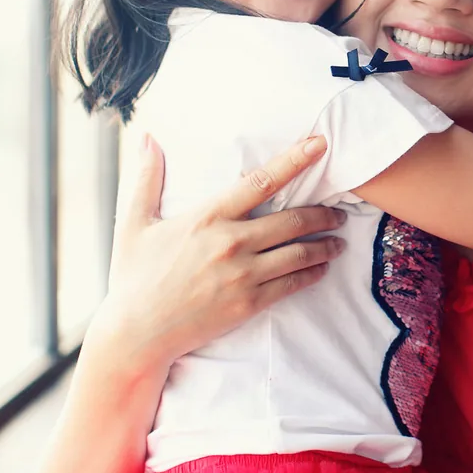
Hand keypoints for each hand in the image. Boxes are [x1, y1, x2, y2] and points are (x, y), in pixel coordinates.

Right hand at [91, 134, 345, 370]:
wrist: (136, 334)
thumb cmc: (134, 277)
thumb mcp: (133, 223)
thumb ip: (147, 178)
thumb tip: (147, 138)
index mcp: (207, 217)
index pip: (261, 181)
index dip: (294, 160)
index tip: (319, 145)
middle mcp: (231, 243)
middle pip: (293, 220)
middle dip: (323, 213)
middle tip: (339, 211)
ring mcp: (242, 275)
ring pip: (299, 253)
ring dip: (325, 245)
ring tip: (338, 241)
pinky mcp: (248, 304)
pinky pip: (291, 284)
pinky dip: (312, 274)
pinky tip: (321, 269)